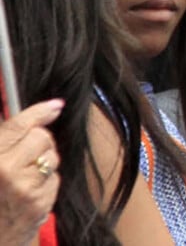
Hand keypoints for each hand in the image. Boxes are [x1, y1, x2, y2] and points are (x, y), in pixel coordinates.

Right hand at [0, 99, 63, 245]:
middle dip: (39, 144)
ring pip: (52, 157)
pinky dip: (46, 184)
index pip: (20, 125)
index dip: (40, 112)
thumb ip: (12, 135)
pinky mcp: (38, 203)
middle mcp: (5, 170)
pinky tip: (30, 194)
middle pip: (42, 137)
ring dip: (44, 165)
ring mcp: (23, 188)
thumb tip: (52, 108)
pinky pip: (55, 179)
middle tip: (24, 160)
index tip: (55, 106)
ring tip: (24, 179)